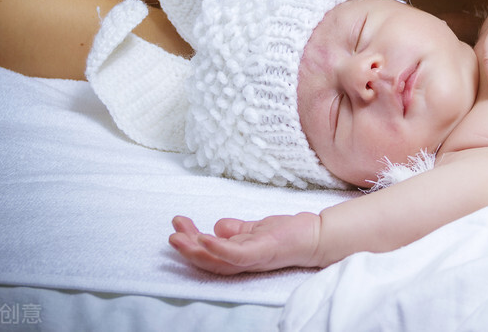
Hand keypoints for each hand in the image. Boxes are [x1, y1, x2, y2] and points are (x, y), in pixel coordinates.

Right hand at [169, 213, 321, 273]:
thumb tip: (215, 226)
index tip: (178, 228)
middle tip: (171, 235)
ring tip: (178, 238)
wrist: (317, 235)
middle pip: (209, 261)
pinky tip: (206, 237)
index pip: (211, 255)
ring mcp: (253, 258)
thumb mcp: (257, 230)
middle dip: (186, 250)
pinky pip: (237, 255)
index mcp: (240, 255)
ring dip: (195, 251)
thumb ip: (237, 230)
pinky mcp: (264, 252)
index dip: (191, 245)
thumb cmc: (288, 233)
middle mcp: (244, 261)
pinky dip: (220, 248)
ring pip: (217, 261)